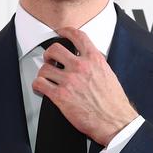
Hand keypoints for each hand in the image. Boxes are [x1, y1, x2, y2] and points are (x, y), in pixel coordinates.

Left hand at [32, 26, 137, 146]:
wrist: (115, 121)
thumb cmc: (114, 104)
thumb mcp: (109, 75)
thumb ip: (95, 65)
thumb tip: (86, 63)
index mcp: (94, 59)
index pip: (77, 35)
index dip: (65, 31)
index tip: (61, 32)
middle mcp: (81, 67)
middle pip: (55, 49)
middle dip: (49, 54)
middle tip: (50, 60)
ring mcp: (69, 80)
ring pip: (44, 68)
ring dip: (43, 73)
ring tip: (46, 78)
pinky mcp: (61, 96)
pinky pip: (40, 84)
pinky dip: (37, 86)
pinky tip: (41, 89)